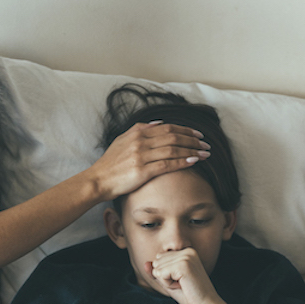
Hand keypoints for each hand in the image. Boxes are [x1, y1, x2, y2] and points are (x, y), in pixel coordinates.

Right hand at [87, 122, 209, 201]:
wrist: (98, 180)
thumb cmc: (110, 163)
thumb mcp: (122, 140)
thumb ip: (140, 129)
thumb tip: (159, 123)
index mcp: (137, 133)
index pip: (167, 128)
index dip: (185, 130)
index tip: (198, 134)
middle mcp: (140, 142)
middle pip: (173, 137)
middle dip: (192, 140)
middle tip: (205, 144)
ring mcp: (141, 156)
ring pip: (173, 150)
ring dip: (191, 151)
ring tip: (205, 154)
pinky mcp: (142, 171)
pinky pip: (167, 164)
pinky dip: (182, 162)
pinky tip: (193, 162)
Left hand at [148, 248, 216, 303]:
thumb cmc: (191, 296)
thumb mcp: (170, 282)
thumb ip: (157, 272)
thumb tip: (145, 263)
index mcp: (187, 251)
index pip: (159, 258)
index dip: (165, 274)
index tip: (181, 281)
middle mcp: (187, 250)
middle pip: (157, 262)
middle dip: (165, 278)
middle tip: (183, 285)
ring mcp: (186, 256)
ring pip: (158, 268)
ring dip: (167, 282)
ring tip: (184, 286)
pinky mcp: (184, 265)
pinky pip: (161, 274)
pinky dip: (168, 284)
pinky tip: (183, 286)